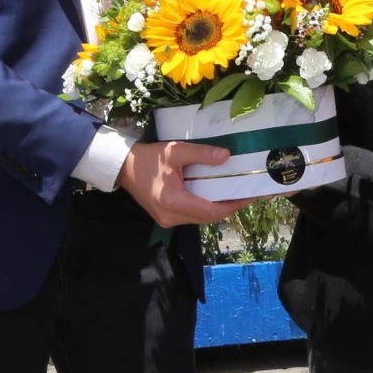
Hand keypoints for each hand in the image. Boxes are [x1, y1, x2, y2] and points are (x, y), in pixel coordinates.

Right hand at [119, 140, 250, 228]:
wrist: (123, 168)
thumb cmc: (149, 158)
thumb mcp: (175, 151)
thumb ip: (202, 154)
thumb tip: (226, 156)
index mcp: (173, 201)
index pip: (211, 211)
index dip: (233, 205)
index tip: (249, 196)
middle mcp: (171, 216)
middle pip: (208, 217)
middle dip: (228, 207)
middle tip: (244, 194)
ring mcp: (167, 220)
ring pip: (200, 219)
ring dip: (216, 208)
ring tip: (231, 193)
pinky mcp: (165, 218)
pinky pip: (191, 216)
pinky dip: (203, 207)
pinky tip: (211, 196)